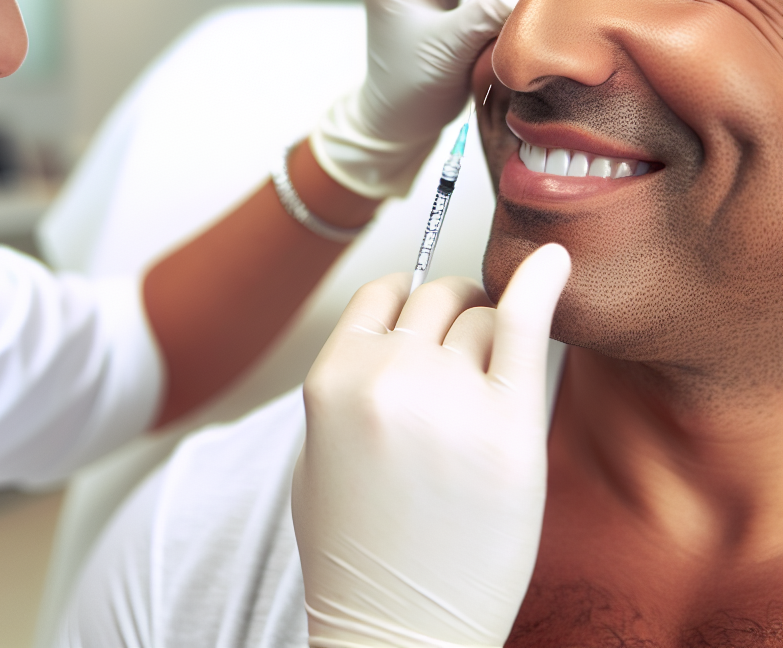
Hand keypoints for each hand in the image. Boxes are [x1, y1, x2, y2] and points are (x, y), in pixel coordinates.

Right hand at [292, 244, 571, 647]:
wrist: (396, 627)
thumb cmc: (356, 546)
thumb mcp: (316, 449)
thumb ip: (347, 378)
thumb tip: (393, 324)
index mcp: (332, 378)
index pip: (383, 292)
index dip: (410, 301)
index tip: (428, 315)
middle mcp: (386, 375)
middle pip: (437, 297)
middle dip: (453, 313)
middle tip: (468, 352)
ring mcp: (447, 399)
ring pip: (482, 316)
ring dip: (489, 337)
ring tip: (486, 391)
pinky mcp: (507, 429)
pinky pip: (523, 327)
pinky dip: (541, 284)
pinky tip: (556, 260)